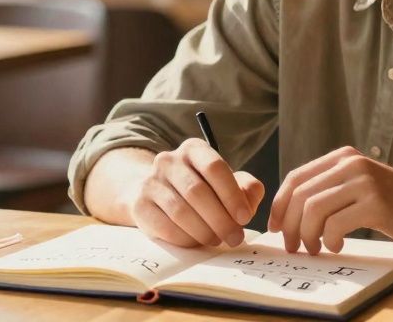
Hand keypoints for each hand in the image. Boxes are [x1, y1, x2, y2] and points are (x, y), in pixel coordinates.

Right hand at [129, 138, 264, 247]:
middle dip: (221, 220)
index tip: (245, 217)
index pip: (214, 167)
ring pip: (181, 211)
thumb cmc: (201, 190)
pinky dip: (186, 239)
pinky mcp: (140, 205)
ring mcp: (151, 181)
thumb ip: (246, 188)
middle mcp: (169, 160)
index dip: (232, 195)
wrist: (156, 196)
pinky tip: (196, 242)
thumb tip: (252, 196)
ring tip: (217, 240)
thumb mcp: (226, 184)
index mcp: (194, 149)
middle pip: (197, 192)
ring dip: (204, 231)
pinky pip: (166, 227)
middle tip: (235, 238)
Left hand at [268, 146, 392, 253]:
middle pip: (300, 195)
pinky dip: (330, 240)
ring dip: (307, 235)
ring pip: (313, 209)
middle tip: (293, 246)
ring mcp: (364, 181)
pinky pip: (335, 224)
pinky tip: (338, 245)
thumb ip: (332, 190)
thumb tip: (291, 212)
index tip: (275, 228)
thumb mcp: (361, 186)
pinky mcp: (376, 203)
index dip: (279, 205)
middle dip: (289, 225)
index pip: (296, 178)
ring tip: (316, 248)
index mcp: (344, 157)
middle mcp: (352, 164)